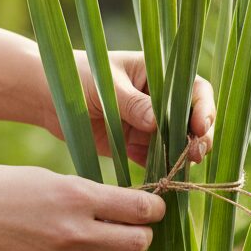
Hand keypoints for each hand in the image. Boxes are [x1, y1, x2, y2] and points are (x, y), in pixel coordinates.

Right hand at [0, 164, 166, 250]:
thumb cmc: (4, 188)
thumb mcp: (52, 180)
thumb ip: (90, 196)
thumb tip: (130, 209)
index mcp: (77, 196)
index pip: (139, 209)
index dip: (154, 210)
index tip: (153, 209)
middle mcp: (72, 232)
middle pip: (137, 244)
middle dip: (143, 237)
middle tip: (133, 231)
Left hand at [72, 50, 215, 166]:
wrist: (47, 95)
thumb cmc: (79, 76)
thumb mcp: (108, 86)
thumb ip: (132, 103)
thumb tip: (157, 122)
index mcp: (158, 74)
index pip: (194, 88)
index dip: (203, 107)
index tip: (199, 126)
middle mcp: (159, 99)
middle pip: (192, 118)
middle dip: (199, 136)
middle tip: (196, 153)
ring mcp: (149, 123)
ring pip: (178, 141)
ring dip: (184, 154)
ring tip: (184, 166)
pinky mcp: (135, 145)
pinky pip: (156, 159)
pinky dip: (163, 168)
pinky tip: (166, 177)